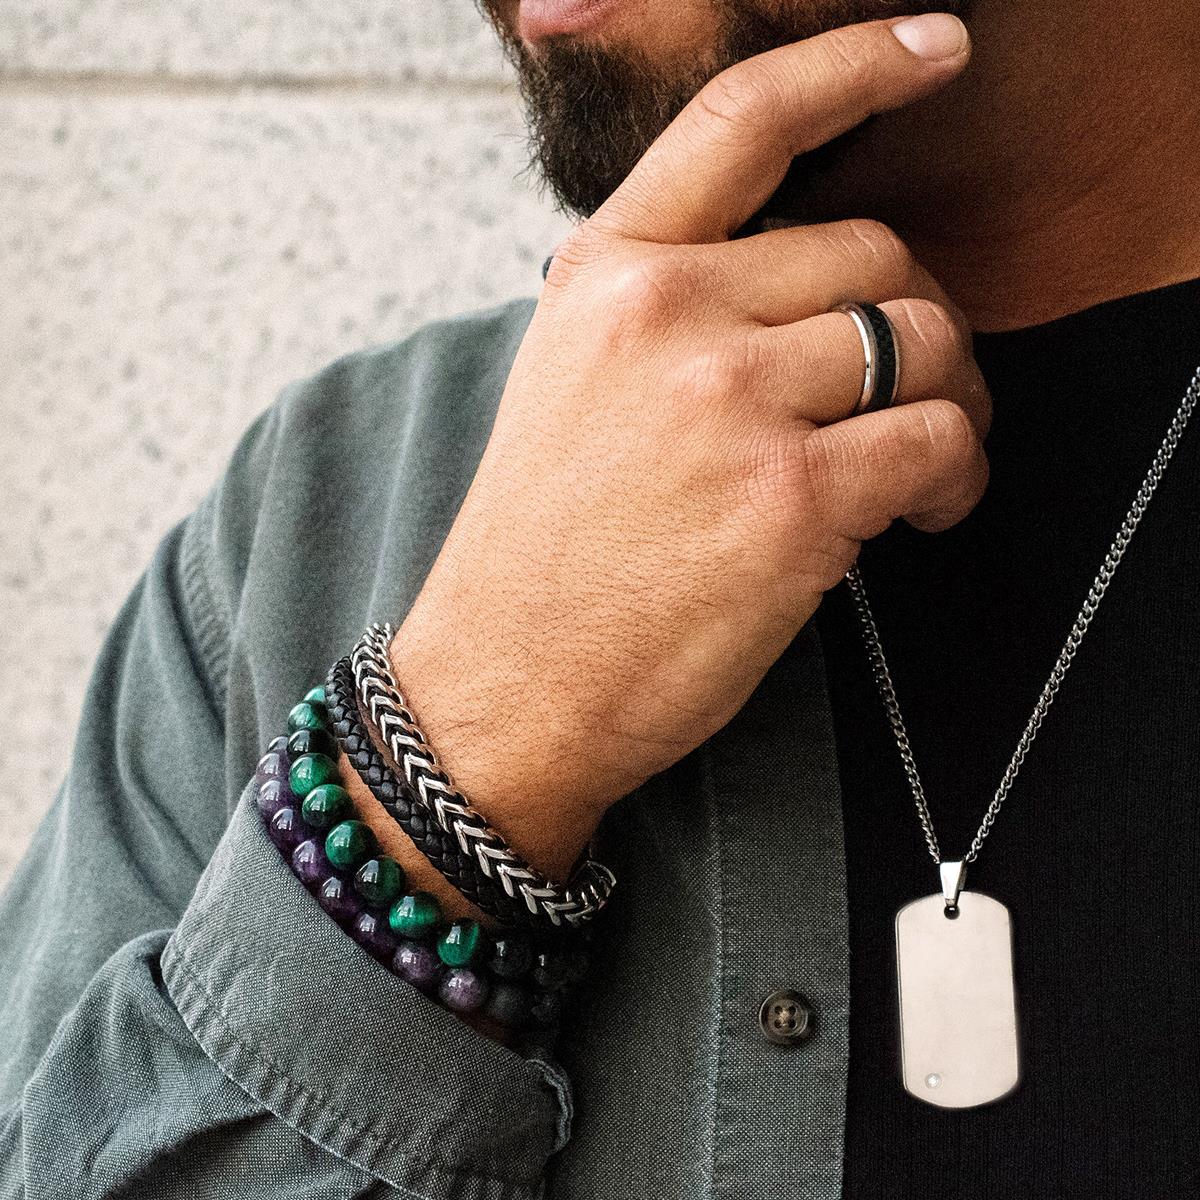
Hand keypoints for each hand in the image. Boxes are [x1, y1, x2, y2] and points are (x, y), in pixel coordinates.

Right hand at [388, 14, 989, 878]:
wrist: (505, 686)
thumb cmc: (543, 552)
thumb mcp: (571, 387)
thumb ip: (672, 312)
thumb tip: (811, 295)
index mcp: (604, 274)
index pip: (743, 120)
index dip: (856, 66)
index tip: (934, 51)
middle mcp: (665, 314)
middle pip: (873, 252)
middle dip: (919, 322)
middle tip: (919, 394)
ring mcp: (729, 401)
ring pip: (922, 338)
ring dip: (953, 399)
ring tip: (926, 465)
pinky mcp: (791, 498)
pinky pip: (937, 437)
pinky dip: (956, 473)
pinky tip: (925, 511)